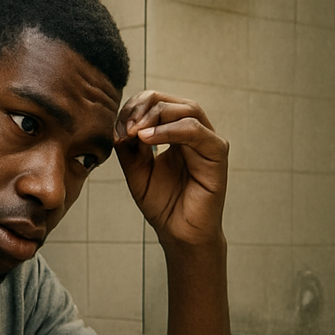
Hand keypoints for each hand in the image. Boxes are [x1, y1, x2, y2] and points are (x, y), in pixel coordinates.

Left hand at [113, 91, 228, 247]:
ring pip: (187, 109)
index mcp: (175, 133)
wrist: (178, 233)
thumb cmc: (162, 204)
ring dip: (155, 116)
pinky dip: (169, 130)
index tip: (116, 128)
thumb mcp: (136, 171)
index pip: (157, 103)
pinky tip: (147, 139)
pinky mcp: (217, 154)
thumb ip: (129, 147)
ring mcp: (208, 141)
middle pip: (171, 101)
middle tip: (125, 127)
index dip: (134, 107)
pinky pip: (195, 131)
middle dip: (143, 108)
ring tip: (134, 132)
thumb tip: (121, 124)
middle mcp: (195, 133)